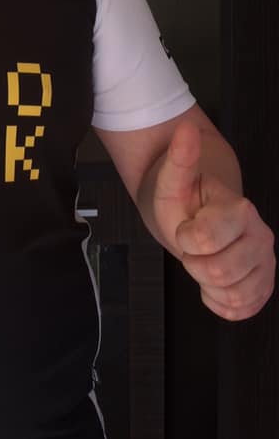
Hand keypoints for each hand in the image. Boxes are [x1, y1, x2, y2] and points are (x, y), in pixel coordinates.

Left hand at [153, 119, 275, 319]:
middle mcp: (260, 235)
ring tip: (203, 260)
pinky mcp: (264, 285)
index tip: (184, 226)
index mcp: (238, 209)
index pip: (204, 240)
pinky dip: (220, 301)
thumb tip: (185, 128)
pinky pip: (242, 310)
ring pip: (233, 295)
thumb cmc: (184, 199)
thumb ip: (180, 157)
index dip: (184, 237)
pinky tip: (213, 280)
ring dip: (206, 283)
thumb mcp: (171, 180)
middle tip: (192, 246)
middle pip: (218, 273)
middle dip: (193, 263)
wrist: (196, 213)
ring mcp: (265, 262)